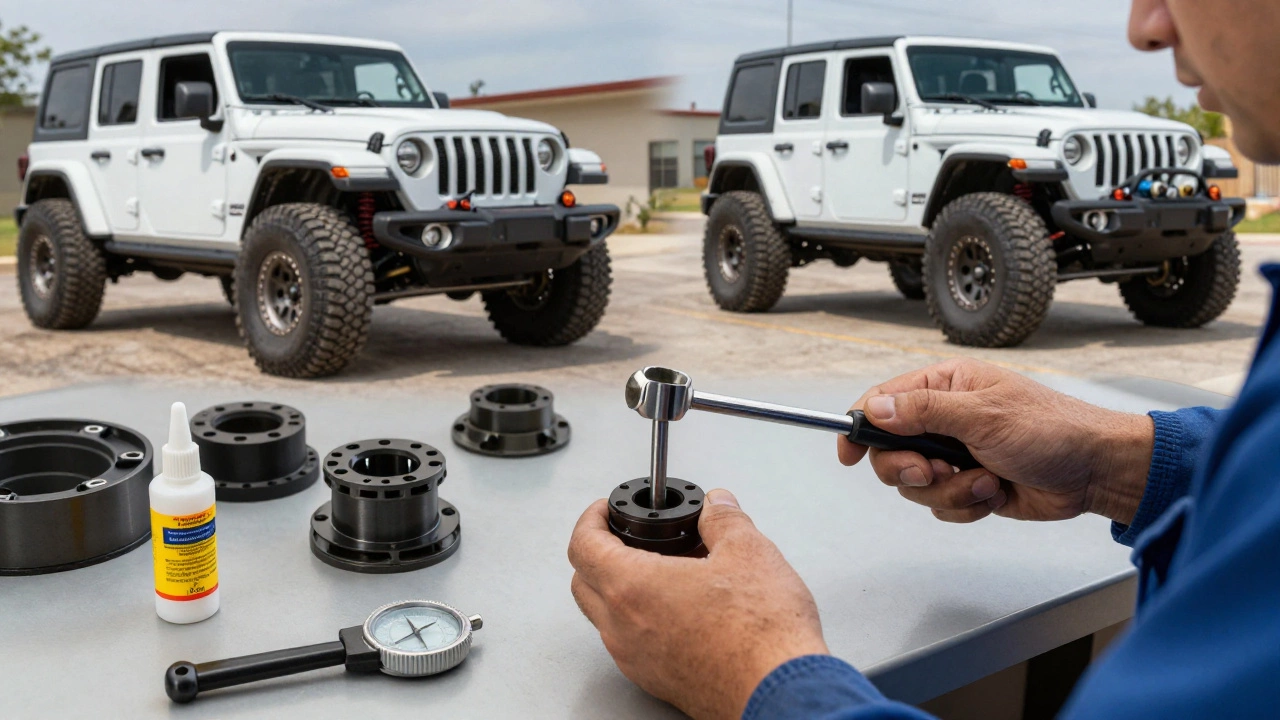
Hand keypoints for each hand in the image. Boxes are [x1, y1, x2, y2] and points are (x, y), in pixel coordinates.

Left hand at [568, 490, 827, 719]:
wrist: (778, 694)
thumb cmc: (761, 634)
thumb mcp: (748, 551)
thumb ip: (724, 519)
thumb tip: (716, 505)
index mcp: (633, 589)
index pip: (583, 546)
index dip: (592, 519)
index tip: (606, 510)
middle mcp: (623, 629)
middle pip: (584, 583)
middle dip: (598, 552)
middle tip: (629, 536)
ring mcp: (636, 661)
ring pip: (606, 616)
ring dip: (621, 588)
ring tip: (665, 570)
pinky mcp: (656, 681)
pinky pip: (630, 642)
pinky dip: (641, 618)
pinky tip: (682, 608)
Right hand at [837, 359, 1153, 524]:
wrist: (1094, 471)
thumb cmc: (1050, 429)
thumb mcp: (982, 415)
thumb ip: (923, 412)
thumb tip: (874, 408)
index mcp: (945, 387)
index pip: (883, 402)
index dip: (861, 428)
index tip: (849, 454)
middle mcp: (945, 419)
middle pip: (892, 452)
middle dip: (912, 470)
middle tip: (935, 472)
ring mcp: (956, 454)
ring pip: (917, 486)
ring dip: (950, 491)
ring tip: (986, 480)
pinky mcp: (969, 485)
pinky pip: (942, 506)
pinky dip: (967, 505)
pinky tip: (997, 492)